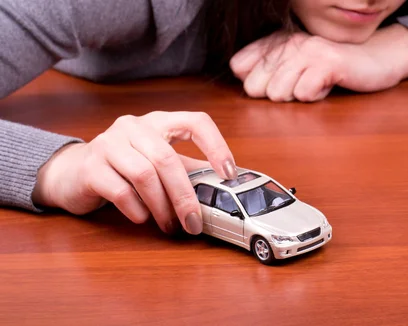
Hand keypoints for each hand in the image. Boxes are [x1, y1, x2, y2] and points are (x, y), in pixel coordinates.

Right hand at [32, 111, 237, 234]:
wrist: (72, 173)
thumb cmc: (123, 168)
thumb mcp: (159, 164)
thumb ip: (188, 171)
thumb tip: (223, 189)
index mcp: (159, 122)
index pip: (196, 122)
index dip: (216, 146)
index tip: (229, 173)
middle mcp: (134, 126)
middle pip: (168, 159)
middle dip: (185, 196)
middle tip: (194, 222)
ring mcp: (109, 143)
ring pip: (145, 175)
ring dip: (162, 206)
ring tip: (169, 225)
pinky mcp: (90, 167)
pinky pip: (121, 191)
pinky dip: (137, 210)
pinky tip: (142, 218)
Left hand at [230, 24, 407, 101]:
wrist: (375, 60)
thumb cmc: (333, 68)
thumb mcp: (296, 66)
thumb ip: (267, 69)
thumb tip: (241, 76)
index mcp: (278, 42)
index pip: (239, 66)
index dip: (255, 84)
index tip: (278, 82)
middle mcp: (290, 42)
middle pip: (256, 87)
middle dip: (277, 95)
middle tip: (301, 85)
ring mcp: (309, 51)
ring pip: (277, 93)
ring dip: (297, 97)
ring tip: (315, 84)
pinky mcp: (328, 63)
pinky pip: (304, 93)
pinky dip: (315, 97)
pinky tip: (328, 85)